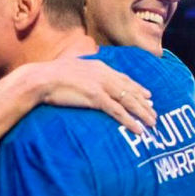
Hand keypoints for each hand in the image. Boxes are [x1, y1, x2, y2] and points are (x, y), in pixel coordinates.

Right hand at [31, 57, 156, 134]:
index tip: (147, 95)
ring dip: (142, 113)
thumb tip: (78, 76)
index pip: (123, 78)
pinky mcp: (97, 98)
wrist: (40, 79)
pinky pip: (118, 112)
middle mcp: (104, 75)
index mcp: (98, 66)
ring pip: (129, 101)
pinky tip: (138, 129)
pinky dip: (130, 121)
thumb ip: (79, 71)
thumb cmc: (48, 76)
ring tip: (152, 123)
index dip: (137, 87)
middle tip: (154, 112)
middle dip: (144, 102)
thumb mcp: (68, 68)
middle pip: (130, 90)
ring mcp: (102, 86)